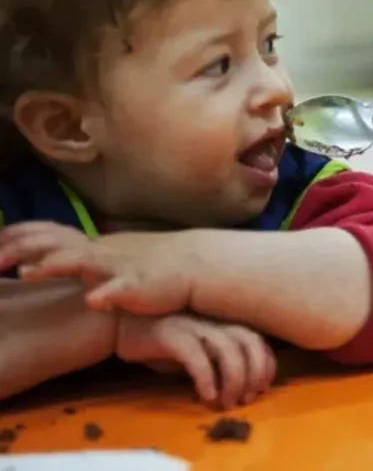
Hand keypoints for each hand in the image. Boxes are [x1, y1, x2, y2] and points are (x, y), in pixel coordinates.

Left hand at [0, 222, 195, 314]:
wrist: (193, 265)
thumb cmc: (148, 263)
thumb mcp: (106, 255)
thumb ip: (77, 254)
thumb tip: (42, 256)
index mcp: (87, 244)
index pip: (43, 232)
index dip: (12, 237)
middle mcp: (96, 251)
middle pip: (52, 242)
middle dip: (17, 250)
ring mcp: (116, 267)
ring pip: (82, 261)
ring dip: (53, 266)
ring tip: (27, 274)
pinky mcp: (138, 286)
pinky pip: (120, 290)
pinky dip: (106, 295)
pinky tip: (92, 302)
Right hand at [117, 312, 275, 408]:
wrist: (121, 323)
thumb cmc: (164, 338)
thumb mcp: (198, 348)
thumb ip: (219, 359)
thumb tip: (243, 386)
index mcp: (223, 320)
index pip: (258, 340)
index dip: (265, 364)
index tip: (263, 387)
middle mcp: (214, 319)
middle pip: (250, 342)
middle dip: (255, 373)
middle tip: (248, 399)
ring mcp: (194, 324)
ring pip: (228, 349)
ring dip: (234, 380)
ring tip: (228, 403)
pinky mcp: (172, 334)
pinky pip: (196, 357)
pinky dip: (206, 378)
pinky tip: (206, 396)